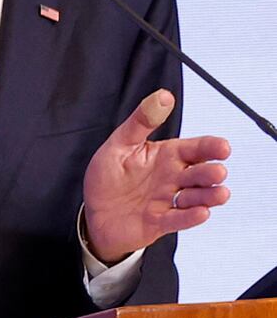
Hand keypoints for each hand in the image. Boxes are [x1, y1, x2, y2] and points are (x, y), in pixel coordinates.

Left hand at [82, 88, 231, 264]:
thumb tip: (163, 95)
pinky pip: (178, 220)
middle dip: (210, 173)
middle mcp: (172, 178)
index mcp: (167, 156)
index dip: (210, 147)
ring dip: (208, 196)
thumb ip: (141, 122)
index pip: (195, 148)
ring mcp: (167, 200)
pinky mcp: (159, 222)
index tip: (223, 147)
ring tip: (219, 193)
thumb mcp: (120, 144)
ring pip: (195, 198)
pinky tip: (201, 213)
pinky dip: (190, 217)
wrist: (94, 213)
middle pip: (199, 174)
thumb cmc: (108, 177)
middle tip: (217, 172)